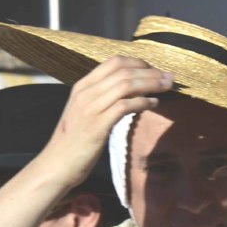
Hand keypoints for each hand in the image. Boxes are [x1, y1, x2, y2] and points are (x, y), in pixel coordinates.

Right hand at [34, 56, 173, 191]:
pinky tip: (154, 103)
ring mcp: (90, 108)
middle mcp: (85, 92)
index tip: (155, 69)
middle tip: (170, 77)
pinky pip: (124, 106)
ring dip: (151, 84)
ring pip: (126, 85)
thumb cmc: (75, 141)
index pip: (113, 62)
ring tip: (167, 87)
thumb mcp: (85, 113)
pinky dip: (143, 102)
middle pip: (123, 71)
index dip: (138, 62)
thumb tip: (129, 93)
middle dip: (150, 72)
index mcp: (82, 86)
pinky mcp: (97, 126)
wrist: (57, 164)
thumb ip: (102, 99)